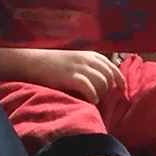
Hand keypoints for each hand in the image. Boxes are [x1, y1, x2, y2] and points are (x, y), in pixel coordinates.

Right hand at [1, 49, 123, 103]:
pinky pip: (89, 87)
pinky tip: (91, 101)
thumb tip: (100, 79)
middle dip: (108, 89)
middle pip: (108, 76)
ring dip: (101, 94)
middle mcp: (87, 59)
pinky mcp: (71, 76)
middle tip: (103, 98)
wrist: (33, 62)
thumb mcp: (74, 59)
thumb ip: (87, 66)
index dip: (119, 78)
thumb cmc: (52, 63)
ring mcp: (79, 67)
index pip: (111, 66)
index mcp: (89, 55)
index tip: (122, 88)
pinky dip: (93, 96)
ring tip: (96, 101)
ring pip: (101, 82)